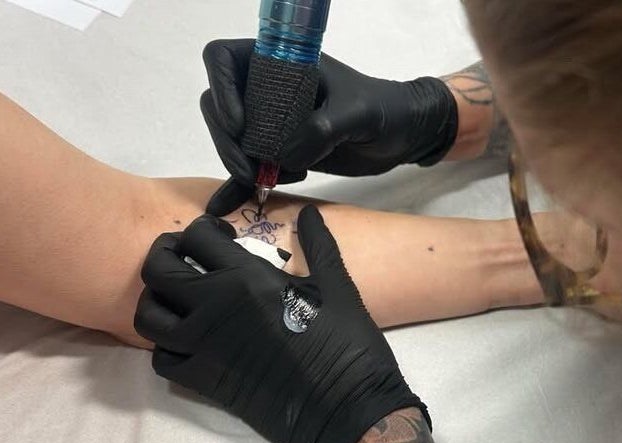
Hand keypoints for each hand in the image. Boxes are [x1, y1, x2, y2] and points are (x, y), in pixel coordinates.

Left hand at [134, 206, 428, 442]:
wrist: (346, 407)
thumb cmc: (347, 343)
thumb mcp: (336, 286)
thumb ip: (318, 244)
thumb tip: (309, 213)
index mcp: (247, 278)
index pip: (197, 236)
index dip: (204, 229)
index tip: (220, 235)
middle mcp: (214, 307)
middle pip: (158, 269)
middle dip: (166, 253)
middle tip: (186, 256)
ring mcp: (203, 347)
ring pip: (148, 315)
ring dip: (158, 300)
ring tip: (181, 298)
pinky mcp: (204, 381)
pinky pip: (160, 359)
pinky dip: (166, 346)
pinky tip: (189, 339)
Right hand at [201, 39, 458, 215]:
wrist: (403, 135)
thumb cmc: (385, 110)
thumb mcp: (358, 113)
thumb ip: (322, 129)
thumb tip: (284, 156)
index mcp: (282, 63)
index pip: (224, 59)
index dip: (221, 87)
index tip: (240, 123)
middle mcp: (268, 88)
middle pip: (219, 106)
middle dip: (227, 140)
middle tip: (250, 169)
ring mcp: (272, 122)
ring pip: (230, 138)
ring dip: (239, 162)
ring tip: (269, 180)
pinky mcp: (279, 151)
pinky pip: (249, 165)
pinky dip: (237, 184)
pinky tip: (229, 203)